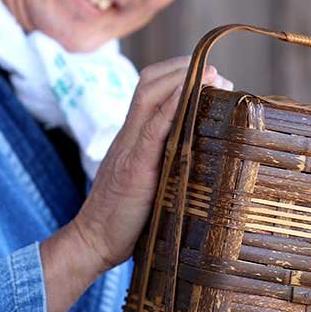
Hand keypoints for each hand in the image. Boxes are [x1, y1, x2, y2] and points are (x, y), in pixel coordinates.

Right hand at [41, 57, 231, 311]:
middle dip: (182, 70)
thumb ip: (167, 159)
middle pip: (148, 84)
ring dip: (181, 82)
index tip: (209, 73)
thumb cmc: (127, 216)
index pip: (149, 89)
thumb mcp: (150, 179)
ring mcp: (129, 150)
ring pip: (148, 98)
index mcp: (133, 137)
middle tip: (217, 73)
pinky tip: (187, 98)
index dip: (176, 74)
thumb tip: (203, 152)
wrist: (93, 241)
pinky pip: (151, 131)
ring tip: (212, 77)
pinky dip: (169, 110)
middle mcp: (129, 136)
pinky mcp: (133, 169)